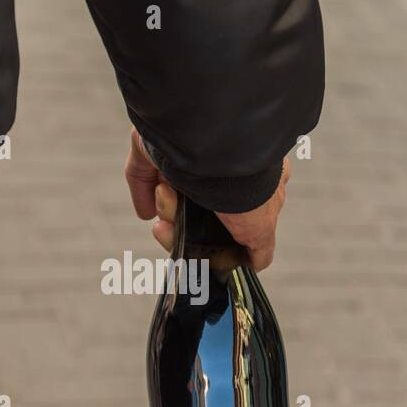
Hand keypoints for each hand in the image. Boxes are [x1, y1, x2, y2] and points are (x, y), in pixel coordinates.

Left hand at [124, 127, 288, 270]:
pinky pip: (144, 176)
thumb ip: (260, 245)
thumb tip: (257, 263)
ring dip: (166, 207)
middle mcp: (220, 163)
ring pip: (172, 195)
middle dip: (184, 224)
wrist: (209, 143)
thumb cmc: (243, 181)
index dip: (220, 231)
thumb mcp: (262, 225)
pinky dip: (144, 195)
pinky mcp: (156, 148)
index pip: (233, 212)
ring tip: (166, 194)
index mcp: (250, 176)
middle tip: (176, 227)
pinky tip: (147, 209)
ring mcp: (187, 153)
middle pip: (198, 208)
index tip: (210, 243)